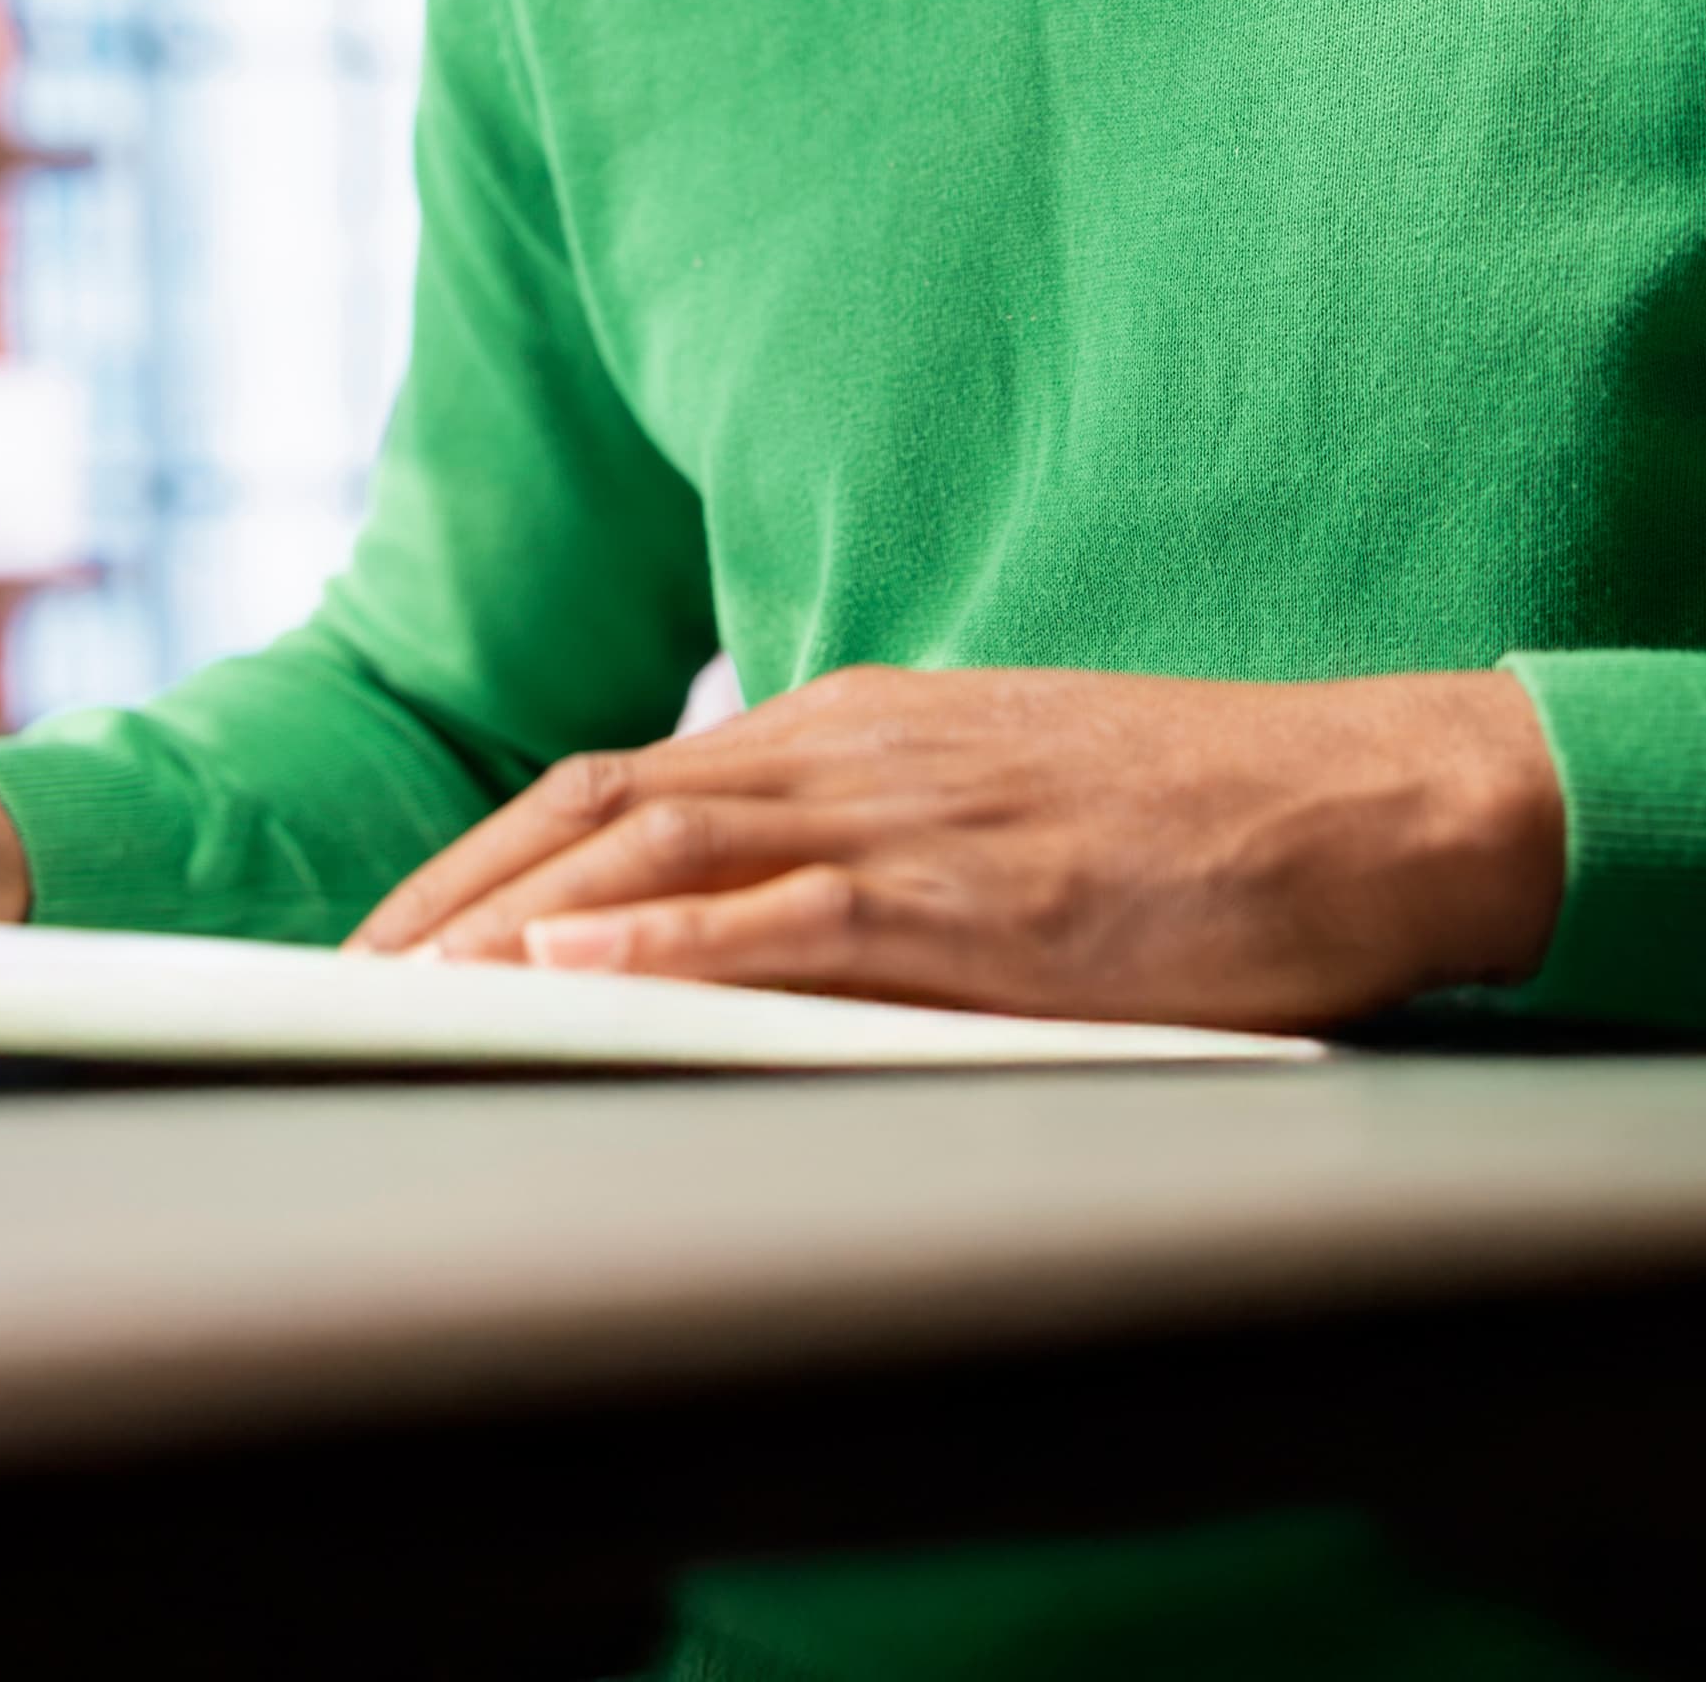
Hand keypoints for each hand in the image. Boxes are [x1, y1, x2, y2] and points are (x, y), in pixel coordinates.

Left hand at [351, 665, 1562, 1031]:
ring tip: (404, 981)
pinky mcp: (978, 891)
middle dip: (455, 886)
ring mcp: (911, 809)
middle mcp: (853, 744)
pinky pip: (793, 910)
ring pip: (664, 843)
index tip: (396, 929)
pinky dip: (669, 936)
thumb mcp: (997, 810)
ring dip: (516, 915)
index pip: (621, 779)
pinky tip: (576, 965)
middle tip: (342, 972)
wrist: (1363, 799)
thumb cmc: (1196, 824)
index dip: (490, 852)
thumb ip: (875, 845)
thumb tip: (761, 916)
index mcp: (852, 725)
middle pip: (598, 797)